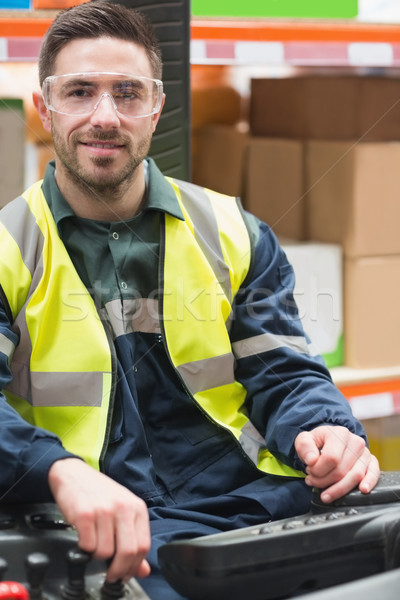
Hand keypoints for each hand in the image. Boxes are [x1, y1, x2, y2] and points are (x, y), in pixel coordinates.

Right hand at [48, 458, 150, 581]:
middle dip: (119, 569)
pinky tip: (84, 538)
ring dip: (98, 557)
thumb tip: (143, 569)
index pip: (143, 545)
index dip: (135, 566)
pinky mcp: (84, 514)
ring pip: (105, 552)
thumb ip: (134, 539)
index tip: (127, 573)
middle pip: (128, 551)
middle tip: (111, 574)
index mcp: (137, 507)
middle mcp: (122, 507)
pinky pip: (87, 546)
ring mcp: (103, 510)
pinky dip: (84, 549)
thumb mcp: (122, 512)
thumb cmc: (99, 493)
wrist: (74, 474)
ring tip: (94, 546)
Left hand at [295, 425, 379, 503]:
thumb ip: (304, 447)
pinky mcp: (371, 462)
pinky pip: (374, 474)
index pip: (331, 458)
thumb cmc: (317, 442)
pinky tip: (362, 490)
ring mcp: (365, 452)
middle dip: (324, 481)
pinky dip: (369, 483)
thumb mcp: (304, 440)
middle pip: (342, 470)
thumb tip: (312, 460)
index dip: (318, 470)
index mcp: (340, 433)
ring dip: (338, 489)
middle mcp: (355, 441)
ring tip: (325, 493)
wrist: (329, 441)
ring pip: (355, 476)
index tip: (309, 471)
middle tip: (313, 481)